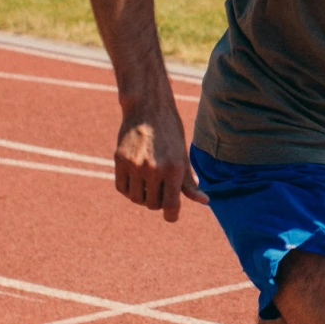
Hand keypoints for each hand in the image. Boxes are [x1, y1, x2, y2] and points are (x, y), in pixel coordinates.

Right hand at [113, 105, 204, 221]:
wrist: (148, 108)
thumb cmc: (170, 133)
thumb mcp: (183, 156)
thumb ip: (190, 182)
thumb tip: (204, 201)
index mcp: (173, 169)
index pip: (170, 205)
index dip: (171, 215)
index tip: (171, 216)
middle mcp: (153, 169)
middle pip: (153, 204)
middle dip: (158, 202)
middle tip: (161, 190)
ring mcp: (134, 165)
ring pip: (136, 199)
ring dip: (143, 197)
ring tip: (149, 184)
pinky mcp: (120, 160)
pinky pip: (122, 188)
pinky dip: (129, 189)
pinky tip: (136, 180)